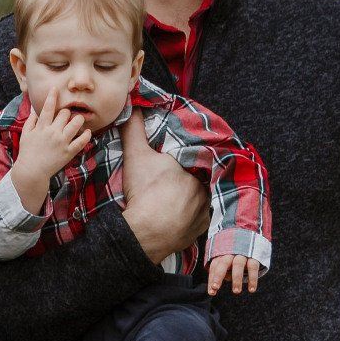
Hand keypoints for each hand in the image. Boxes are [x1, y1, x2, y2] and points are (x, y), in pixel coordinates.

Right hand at [12, 85, 95, 204]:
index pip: (47, 108)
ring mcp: (61, 142)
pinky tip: (87, 132)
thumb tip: (34, 109)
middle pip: (65, 113)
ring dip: (79, 120)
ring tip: (78, 121)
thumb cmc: (27, 152)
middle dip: (66, 112)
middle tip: (66, 116)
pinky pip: (81, 141)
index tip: (55, 88)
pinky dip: (86, 135)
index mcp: (41, 127)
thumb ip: (31, 121)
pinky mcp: (68, 152)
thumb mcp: (26, 134)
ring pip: (76, 123)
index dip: (52, 96)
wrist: (32, 171)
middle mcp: (52, 132)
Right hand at [115, 115, 207, 266]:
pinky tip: (180, 214)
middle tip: (172, 182)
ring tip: (177, 198)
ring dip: (192, 197)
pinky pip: (200, 218)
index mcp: (194, 167)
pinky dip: (192, 216)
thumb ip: (135, 129)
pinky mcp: (202, 228)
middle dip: (189, 178)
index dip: (184, 158)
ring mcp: (206, 209)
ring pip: (201, 197)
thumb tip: (133, 106)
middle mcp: (206, 187)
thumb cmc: (144, 192)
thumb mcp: (136, 156)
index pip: (194, 157)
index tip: (173, 163)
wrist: (144, 233)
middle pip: (199, 177)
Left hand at [206, 253, 261, 294]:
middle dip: (218, 276)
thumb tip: (217, 284)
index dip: (212, 279)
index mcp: (222, 254)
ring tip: (236, 291)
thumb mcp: (227, 262)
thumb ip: (222, 272)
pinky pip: (253, 267)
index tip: (211, 292)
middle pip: (223, 263)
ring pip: (238, 265)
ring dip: (236, 279)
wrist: (252, 239)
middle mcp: (231, 252)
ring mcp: (243, 253)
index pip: (214, 267)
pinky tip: (251, 290)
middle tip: (215, 288)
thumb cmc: (236, 256)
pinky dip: (253, 279)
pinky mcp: (254, 256)